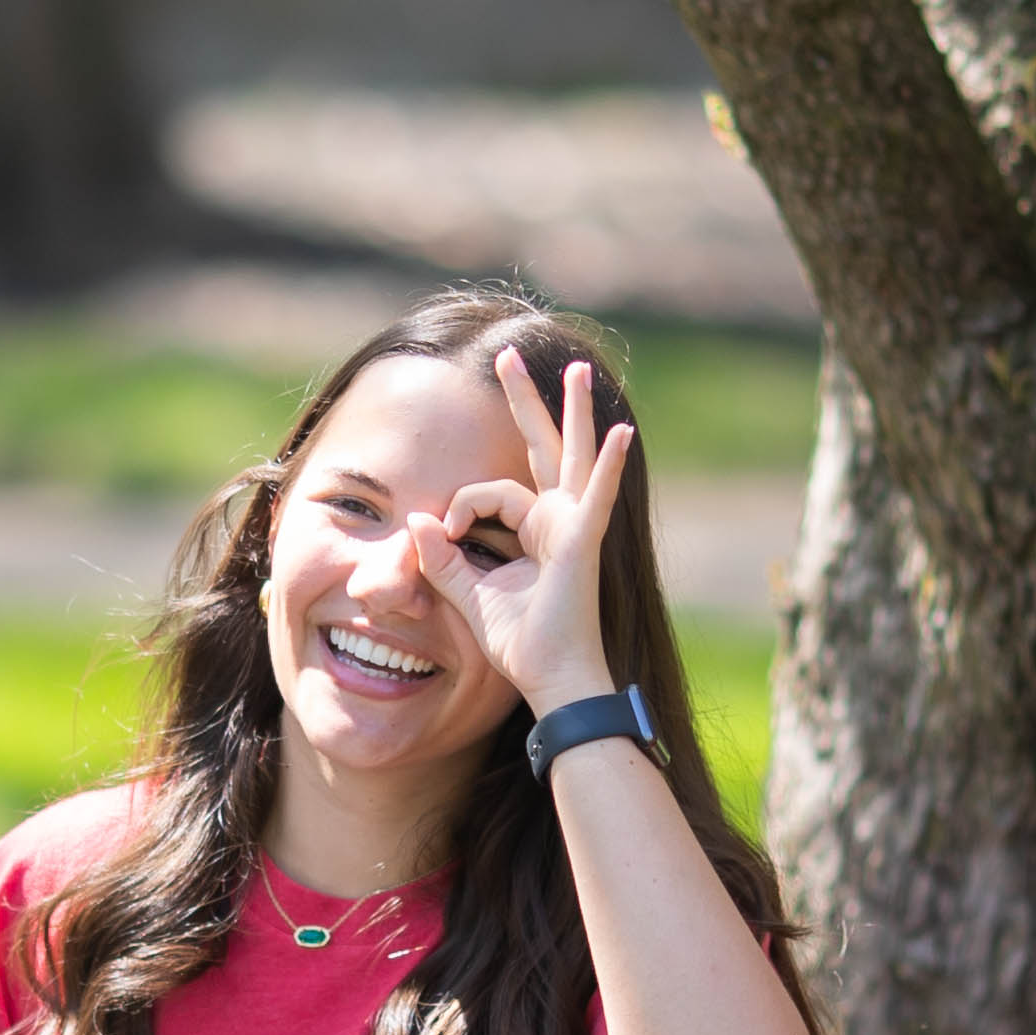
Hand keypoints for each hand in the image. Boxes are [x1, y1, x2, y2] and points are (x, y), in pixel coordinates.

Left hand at [411, 345, 630, 717]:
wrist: (551, 679)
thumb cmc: (520, 644)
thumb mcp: (468, 595)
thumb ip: (442, 560)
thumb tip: (414, 523)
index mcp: (535, 529)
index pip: (490, 492)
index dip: (460, 507)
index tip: (443, 536)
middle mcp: (559, 518)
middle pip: (540, 446)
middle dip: (523, 399)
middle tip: (506, 355)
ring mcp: (575, 526)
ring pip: (569, 454)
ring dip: (573, 410)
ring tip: (576, 370)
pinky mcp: (582, 542)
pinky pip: (595, 496)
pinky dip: (608, 466)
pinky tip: (621, 433)